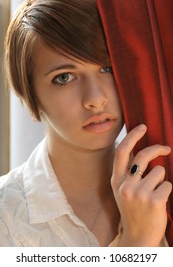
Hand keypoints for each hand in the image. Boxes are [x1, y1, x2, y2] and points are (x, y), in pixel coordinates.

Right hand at [110, 124, 171, 246]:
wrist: (138, 236)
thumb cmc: (132, 209)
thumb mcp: (122, 189)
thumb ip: (128, 171)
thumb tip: (139, 151)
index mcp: (116, 180)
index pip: (122, 151)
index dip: (132, 136)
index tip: (142, 127)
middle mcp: (125, 185)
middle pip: (143, 155)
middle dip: (157, 148)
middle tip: (166, 149)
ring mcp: (139, 193)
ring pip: (159, 171)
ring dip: (161, 179)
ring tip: (155, 192)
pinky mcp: (154, 201)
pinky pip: (167, 184)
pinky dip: (167, 189)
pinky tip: (159, 201)